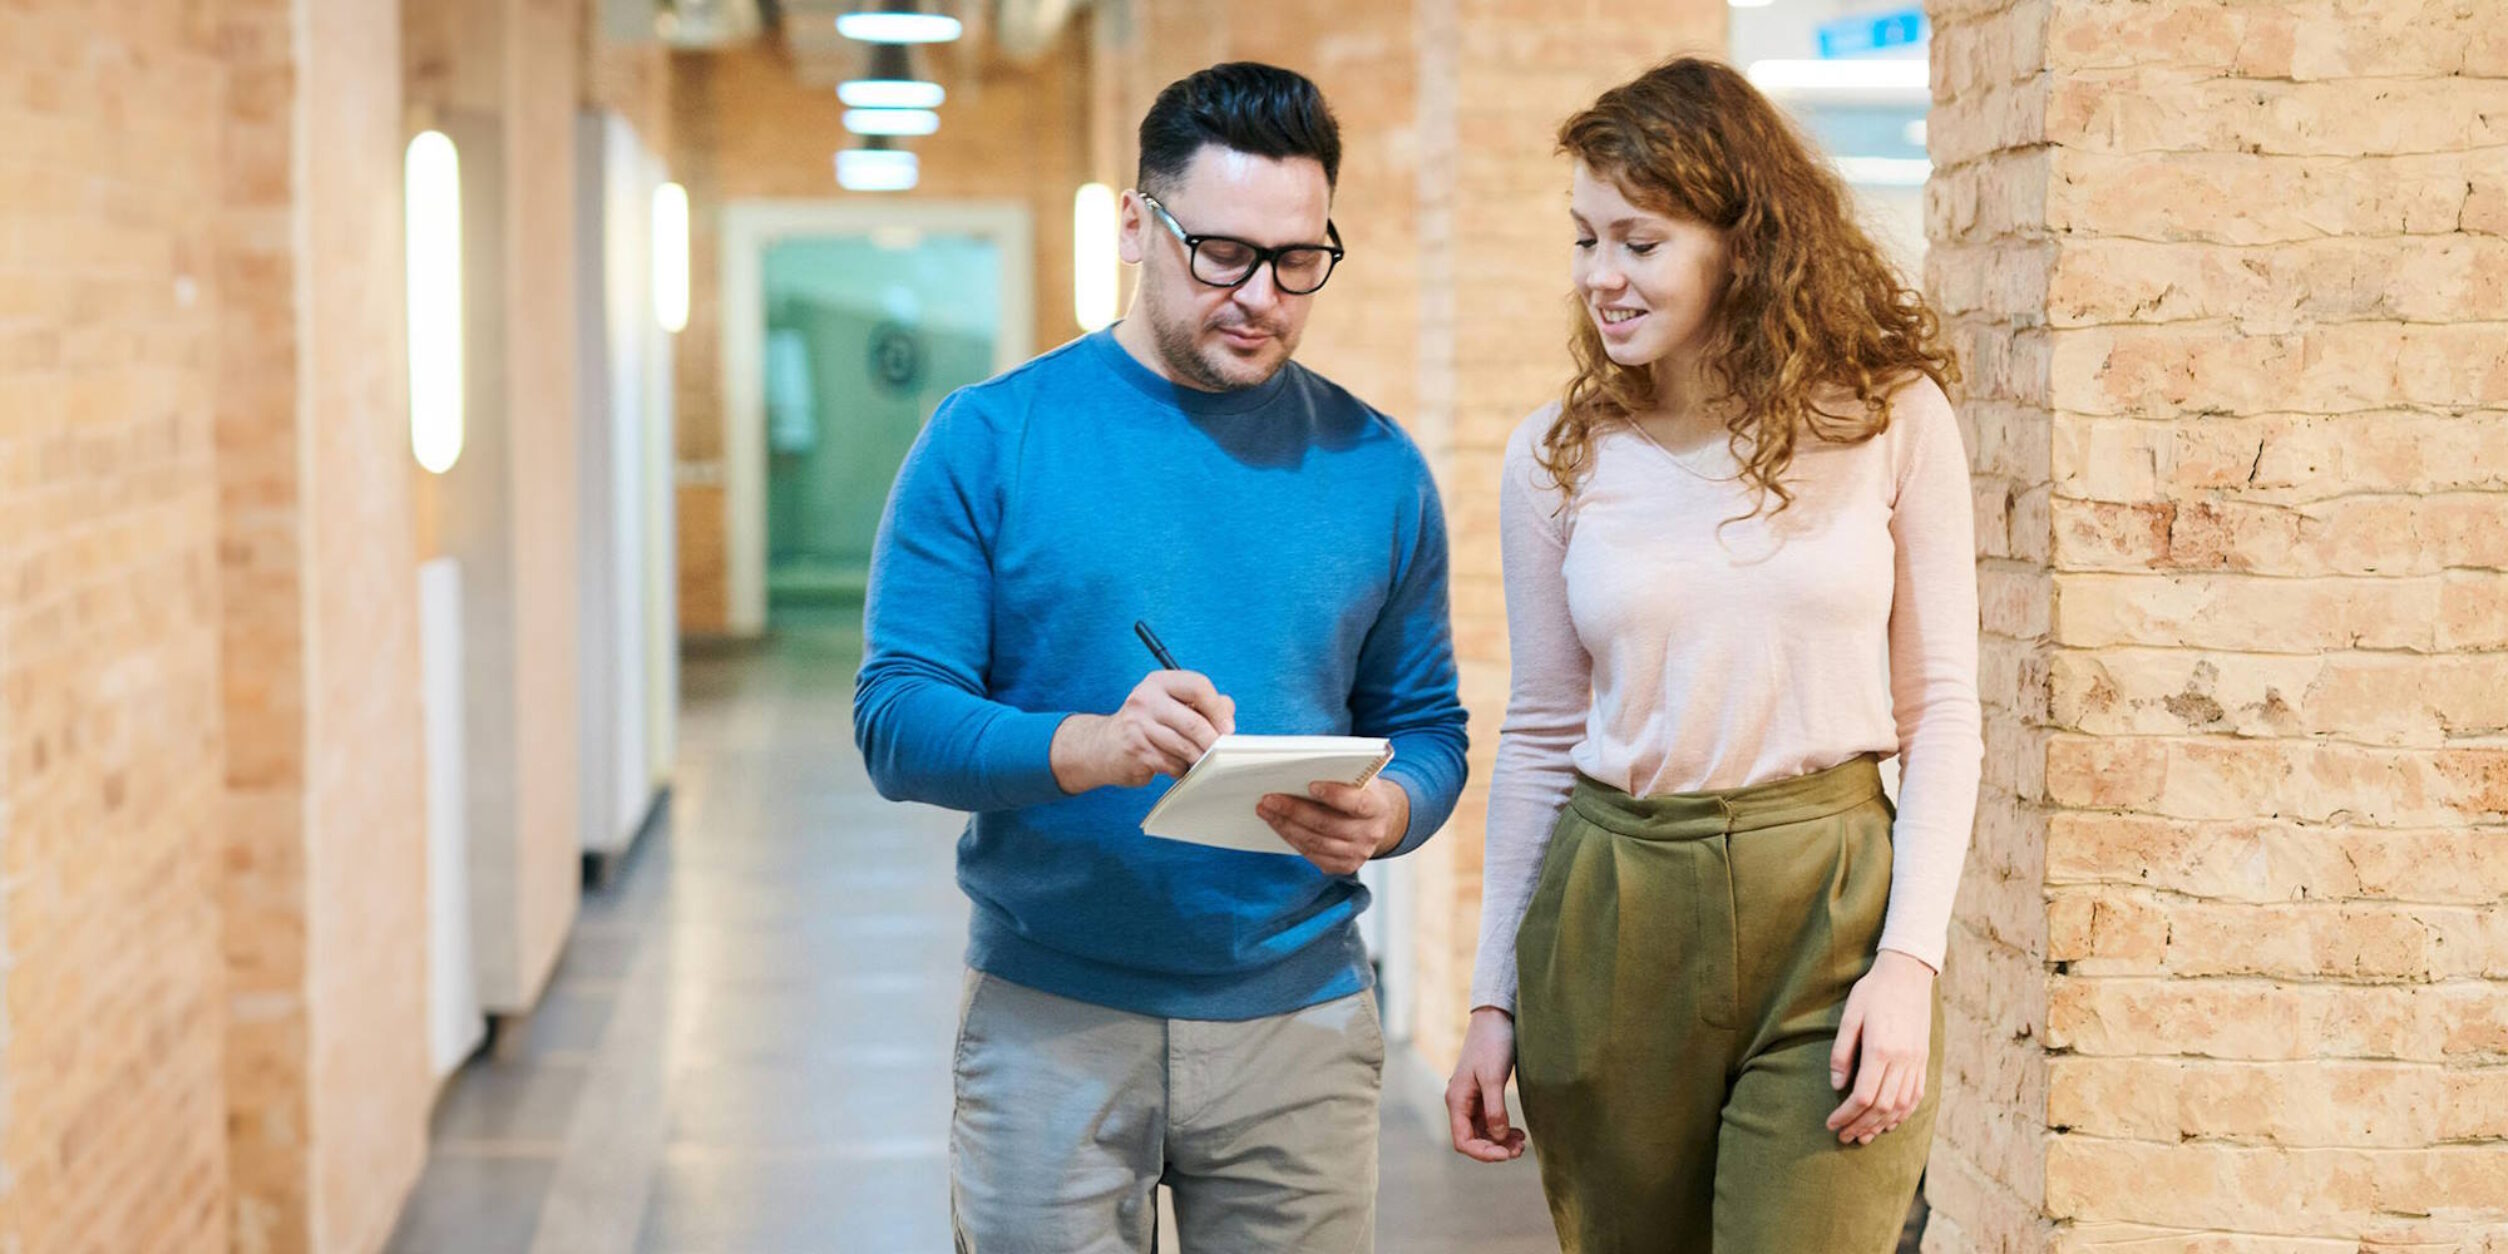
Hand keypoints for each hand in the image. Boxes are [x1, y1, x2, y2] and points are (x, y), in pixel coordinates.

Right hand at [1050, 671, 1234, 792]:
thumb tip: (1228, 713)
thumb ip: (1201, 705)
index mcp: (1159, 682)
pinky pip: (1172, 764)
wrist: (1103, 747)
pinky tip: (1177, 768)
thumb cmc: (1146, 725)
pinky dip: (1181, 770)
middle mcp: (1145, 699)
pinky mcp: (1136, 751)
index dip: (1218, 709)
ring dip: (1198, 758)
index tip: (1228, 729)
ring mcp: (1138, 726)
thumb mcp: (1170, 705)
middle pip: (1194, 722)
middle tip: (1220, 751)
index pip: (1198, 686)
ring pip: (1185, 747)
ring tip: (1199, 761)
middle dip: (1213, 741)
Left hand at [1256, 776, 1408, 875]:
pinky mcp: (1345, 866)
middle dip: (1294, 811)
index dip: (1334, 795)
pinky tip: (1278, 825)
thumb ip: (1339, 774)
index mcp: (1377, 806)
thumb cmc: (1360, 791)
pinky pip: (1313, 855)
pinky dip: (1292, 839)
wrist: (1378, 820)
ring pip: (1316, 843)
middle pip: (1328, 825)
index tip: (1311, 785)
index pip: (1357, 803)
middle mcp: (1371, 833)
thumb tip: (1300, 767)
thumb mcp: (1359, 777)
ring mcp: (1358, 853)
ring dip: (1286, 826)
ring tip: (1266, 811)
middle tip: (1270, 799)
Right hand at [1445, 1007, 1526, 1161]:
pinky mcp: (1483, 1094)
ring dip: (1500, 1141)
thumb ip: (1495, 1109)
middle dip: (1495, 1149)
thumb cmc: (1492, 1044)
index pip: (1463, 1141)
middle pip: (1473, 1140)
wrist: (1495, 1018)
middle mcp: (1461, 1103)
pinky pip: (1489, 1121)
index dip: (1484, 1153)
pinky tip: (1518, 1131)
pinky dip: (1502, 1130)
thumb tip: (1498, 1138)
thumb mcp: (1494, 1077)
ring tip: (1522, 1143)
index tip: (1506, 1155)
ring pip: (1483, 1132)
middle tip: (1521, 1149)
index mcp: (1457, 1100)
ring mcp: (1471, 1099)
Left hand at [1826, 949, 1935, 1144]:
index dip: (1846, 1115)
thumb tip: (1837, 1085)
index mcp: (1881, 1049)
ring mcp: (1917, 1061)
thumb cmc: (1873, 992)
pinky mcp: (1924, 1059)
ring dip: (1882, 1125)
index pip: (1864, 1096)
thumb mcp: (1850, 1016)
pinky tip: (1890, 1122)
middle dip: (1861, 1126)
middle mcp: (1903, 1060)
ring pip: (1902, 1106)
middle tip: (1843, 1137)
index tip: (1831, 1123)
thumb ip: (1842, 1052)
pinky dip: (1903, 1114)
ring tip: (1864, 1136)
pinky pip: (1917, 1095)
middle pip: (1883, 1107)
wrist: (1908, 973)